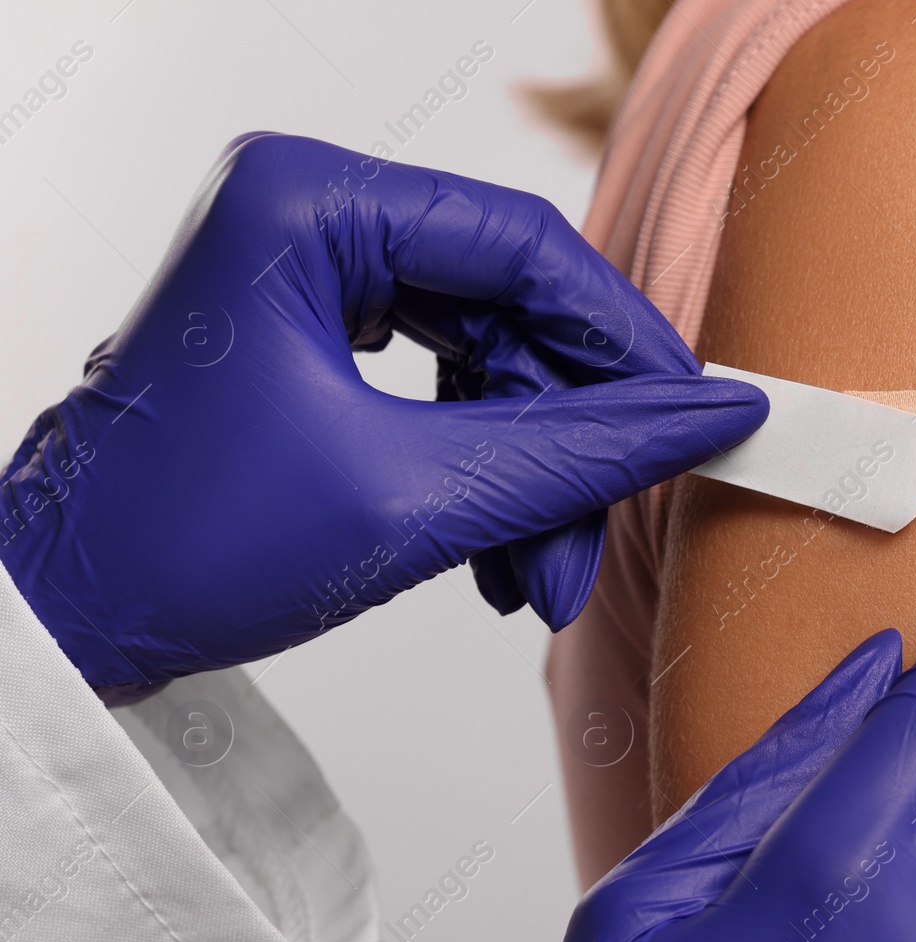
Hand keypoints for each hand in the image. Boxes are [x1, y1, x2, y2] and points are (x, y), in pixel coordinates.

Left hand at [0, 133, 765, 693]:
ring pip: (485, 362)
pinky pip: (443, 393)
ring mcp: (307, 277)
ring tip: (538, 577)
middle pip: (509, 312)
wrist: (59, 622)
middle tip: (597, 537)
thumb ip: (580, 453)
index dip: (624, 340)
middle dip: (566, 442)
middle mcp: (308, 217)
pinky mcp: (313, 339)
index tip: (695, 411)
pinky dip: (484, 476)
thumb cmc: (177, 546)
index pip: (523, 244)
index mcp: (308, 202)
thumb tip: (708, 416)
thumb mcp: (415, 498)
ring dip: (530, 476)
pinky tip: (498, 558)